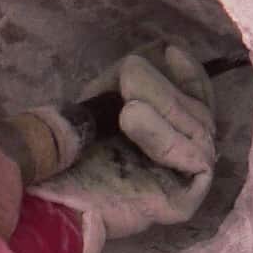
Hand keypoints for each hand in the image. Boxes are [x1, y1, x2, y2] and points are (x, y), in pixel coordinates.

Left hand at [32, 46, 217, 252]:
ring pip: (201, 133)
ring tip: (126, 105)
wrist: (51, 198)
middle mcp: (181, 157)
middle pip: (201, 112)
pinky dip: (170, 139)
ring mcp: (184, 182)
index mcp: (168, 134)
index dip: (190, 74)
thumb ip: (131, 78)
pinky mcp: (183, 203)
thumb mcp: (101, 102)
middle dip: (166, 90)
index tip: (170, 50)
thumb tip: (163, 49)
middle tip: (129, 77)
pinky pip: (198, 164)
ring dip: (164, 108)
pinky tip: (134, 120)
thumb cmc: (70, 153)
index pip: (200, 99)